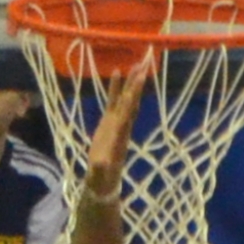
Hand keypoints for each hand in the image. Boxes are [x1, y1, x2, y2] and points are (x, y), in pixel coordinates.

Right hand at [83, 58, 149, 205]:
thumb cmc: (101, 177)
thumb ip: (101, 166)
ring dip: (131, 82)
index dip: (133, 94)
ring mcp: (117, 121)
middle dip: (137, 83)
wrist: (103, 179)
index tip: (140, 78)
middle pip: (131, 100)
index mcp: (120, 133)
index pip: (128, 110)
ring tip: (136, 64)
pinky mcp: (109, 120)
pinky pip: (114, 100)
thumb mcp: (100, 172)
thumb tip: (101, 163)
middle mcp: (122, 125)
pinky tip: (117, 72)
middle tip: (144, 63)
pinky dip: (116, 86)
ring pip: (126, 98)